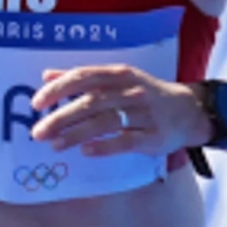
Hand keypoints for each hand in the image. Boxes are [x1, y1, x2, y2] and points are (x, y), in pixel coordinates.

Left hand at [33, 67, 206, 156]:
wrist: (188, 111)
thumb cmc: (145, 94)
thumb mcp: (117, 78)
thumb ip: (83, 78)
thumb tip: (46, 75)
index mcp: (119, 74)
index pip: (84, 77)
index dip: (59, 90)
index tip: (38, 103)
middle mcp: (131, 91)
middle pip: (91, 102)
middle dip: (61, 117)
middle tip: (38, 132)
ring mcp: (144, 114)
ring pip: (105, 122)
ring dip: (77, 134)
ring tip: (54, 145)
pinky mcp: (154, 136)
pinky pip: (126, 141)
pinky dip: (105, 146)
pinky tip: (86, 152)